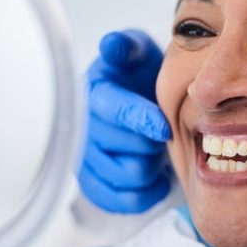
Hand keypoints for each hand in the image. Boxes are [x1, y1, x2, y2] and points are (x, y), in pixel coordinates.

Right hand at [77, 30, 171, 213]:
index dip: (142, 120)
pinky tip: (156, 174)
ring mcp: (85, 160)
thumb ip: (126, 47)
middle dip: (155, 142)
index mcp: (93, 93)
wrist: (135, 98)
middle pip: (130, 149)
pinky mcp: (92, 185)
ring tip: (156, 149)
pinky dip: (146, 192)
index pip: (116, 111)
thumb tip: (112, 45)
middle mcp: (83, 129)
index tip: (164, 128)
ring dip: (152, 165)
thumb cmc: (138, 73)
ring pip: (130, 176)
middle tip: (163, 131)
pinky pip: (123, 201)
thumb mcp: (135, 50)